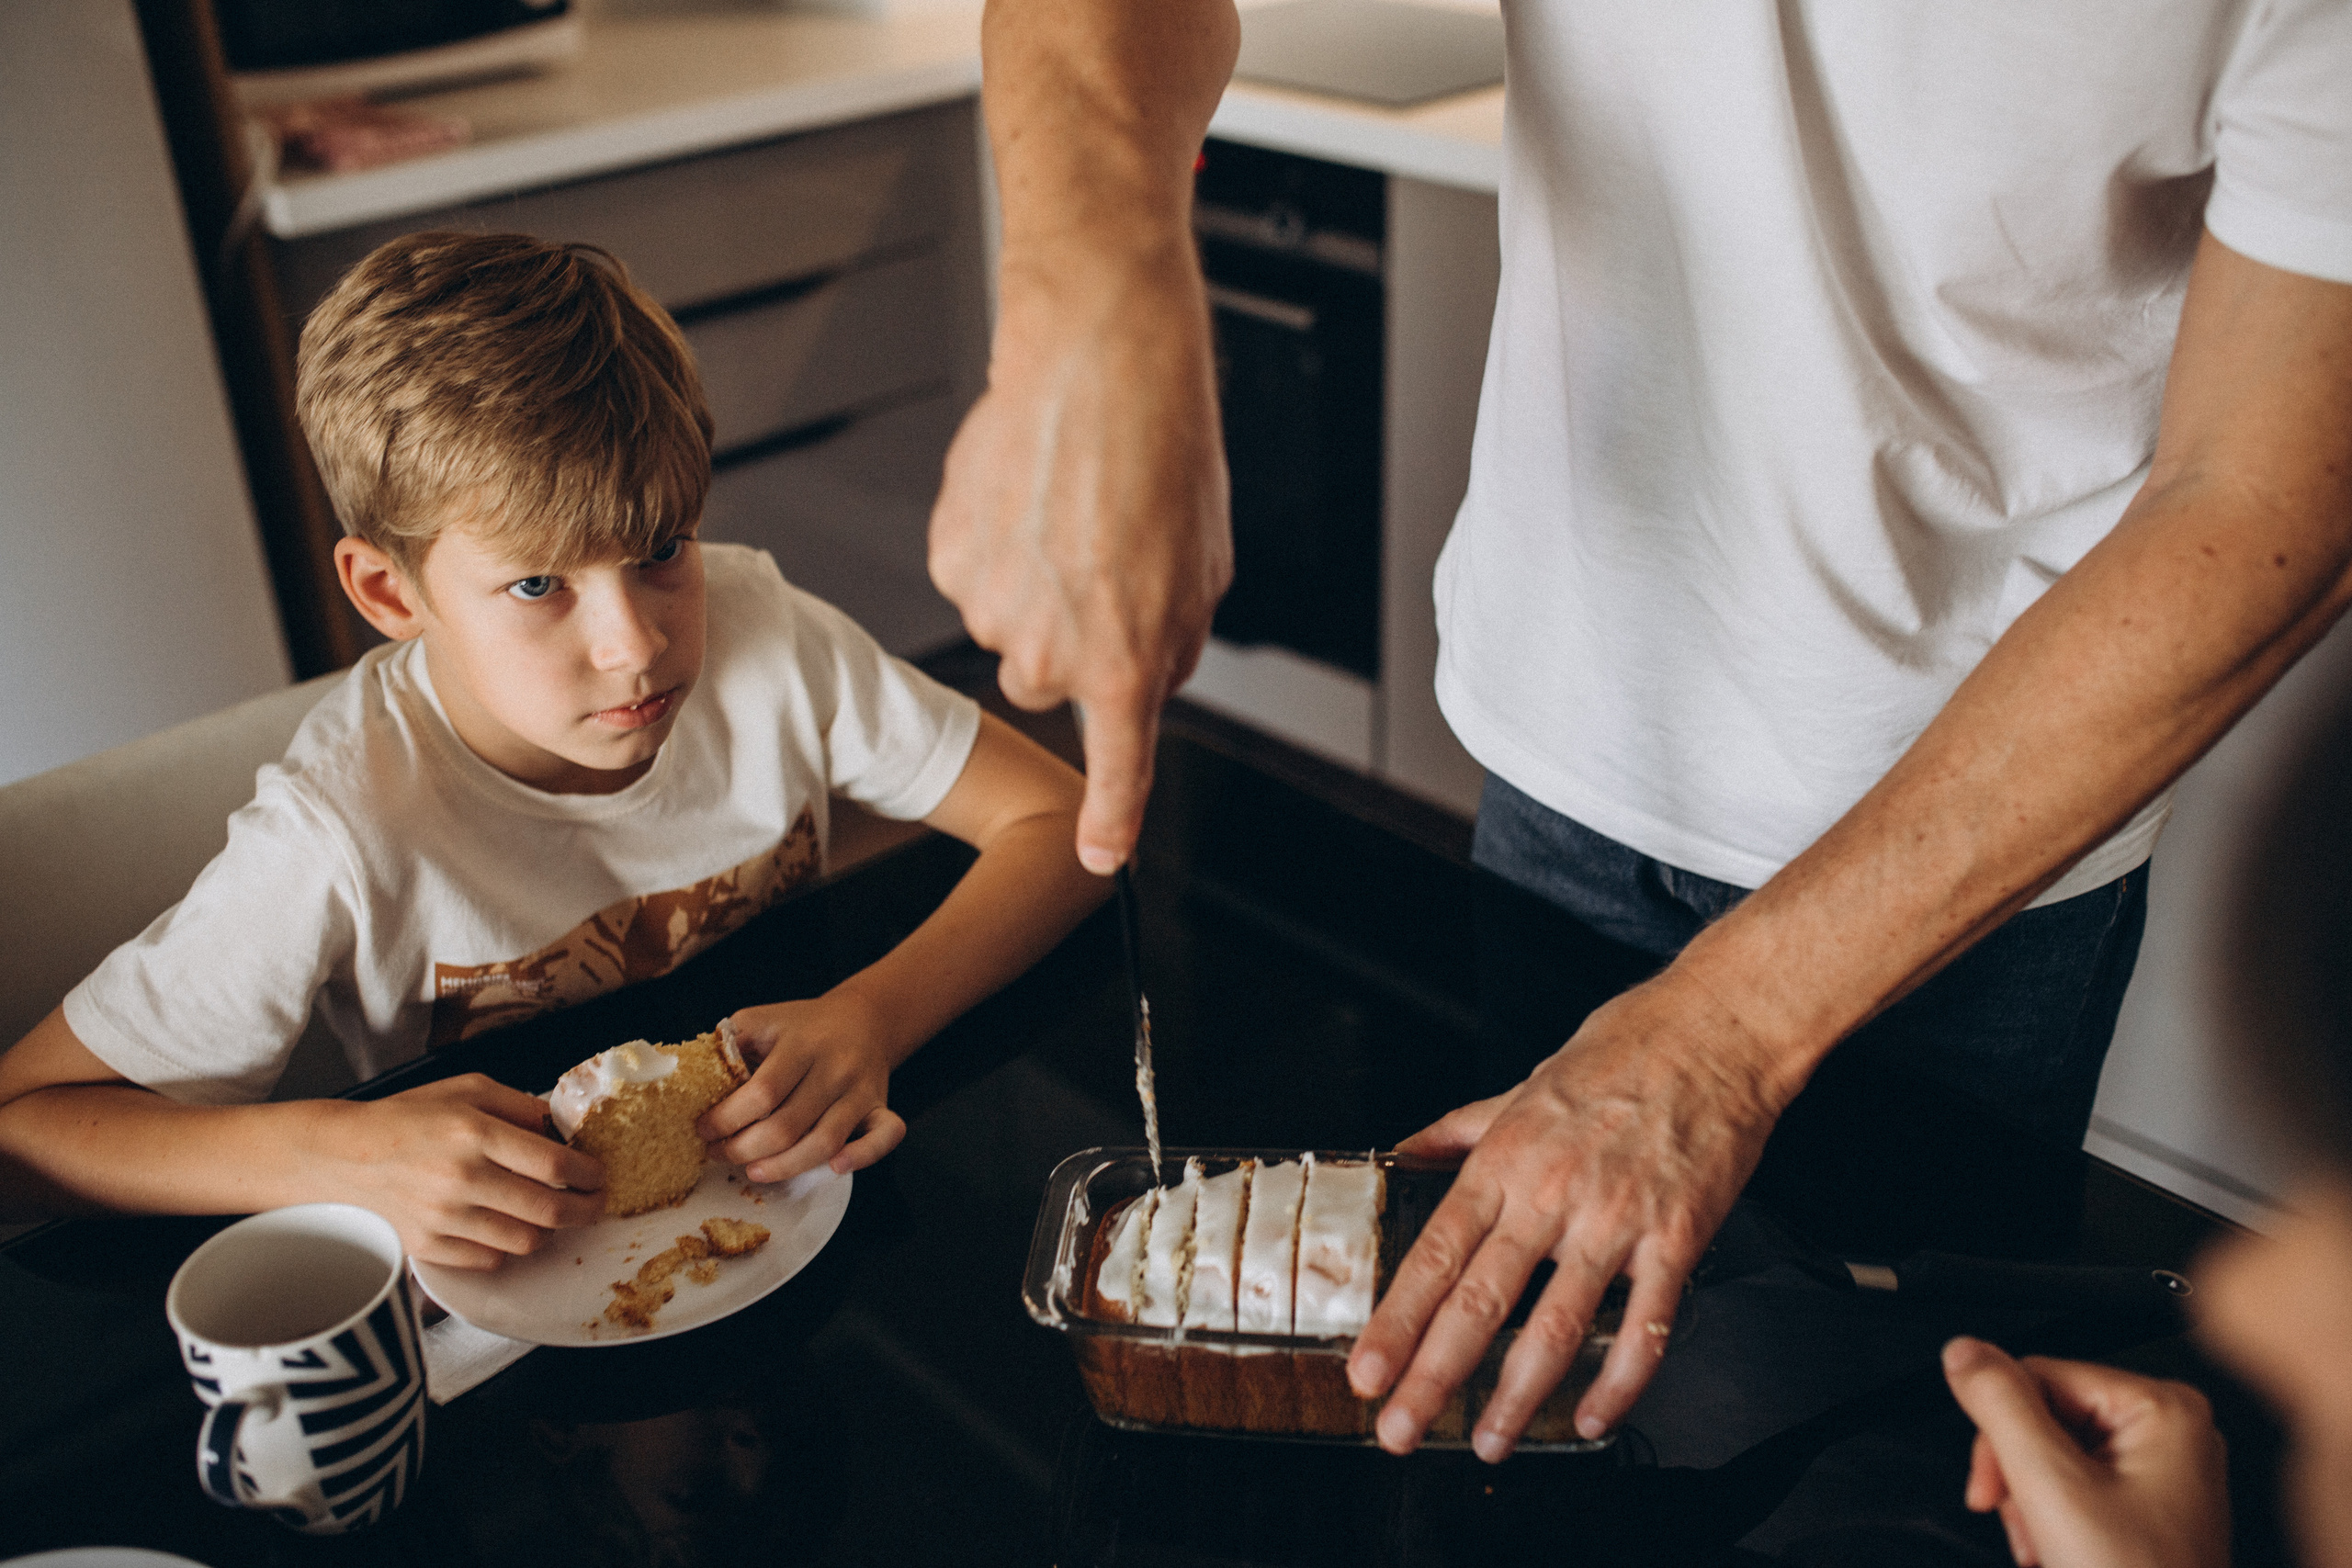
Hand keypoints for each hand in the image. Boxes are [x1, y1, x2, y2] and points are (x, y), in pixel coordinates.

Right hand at [310, 1074, 605, 1271]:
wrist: (343, 1155)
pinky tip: (507, 1225)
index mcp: (475, 1133)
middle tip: (595, 1203)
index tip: (600, 1176)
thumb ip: (521, 1106)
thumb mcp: (468, 1090)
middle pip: (549, 1210)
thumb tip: (565, 1128)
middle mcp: (462, 1178)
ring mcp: (444, 1218)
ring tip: (549, 1214)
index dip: (590, 1175)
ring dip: (549, 1230)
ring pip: (526, 1241)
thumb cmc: (410, 1118)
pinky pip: (491, 1260)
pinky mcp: (429, 1247)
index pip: (555, 1165)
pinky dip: (508, 1247)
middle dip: (587, 1210)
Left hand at [699, 995, 905, 1181]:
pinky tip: (833, 1168)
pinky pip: (884, 1137)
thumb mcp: (761, 1019)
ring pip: (825, 1142)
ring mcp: (861, 1090)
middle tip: (720, 1154)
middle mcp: (836, 1068)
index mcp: (803, 1044)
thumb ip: (729, 1044)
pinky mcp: (881, 1107)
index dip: (727, 1119)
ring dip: (784, 1167)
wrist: (863, 1017)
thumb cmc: (802, 1026)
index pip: (762, 1092)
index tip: (703, 1129)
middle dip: (744, 1150)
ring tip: (753, 1170)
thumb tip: (689, 1079)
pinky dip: (861, 1157)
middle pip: (788, 1125)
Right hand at [929, 242, 1230, 874]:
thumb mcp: (1203, 572)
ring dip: (1036, 588)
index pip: (1117, 767)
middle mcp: (1049, 651)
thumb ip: (1171, 645)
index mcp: (1127, 662)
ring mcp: (989, 606)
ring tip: (1070, 514)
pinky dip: (998, 547)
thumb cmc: (1162, 455)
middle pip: (1052, 681)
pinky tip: (1030, 494)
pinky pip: (975, 576)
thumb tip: (1141, 678)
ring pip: (1010, 626)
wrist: (1097, 363)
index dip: (1108, 818)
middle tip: (1106, 563)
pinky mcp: (948, 558)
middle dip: (1077, 639)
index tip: (1098, 857)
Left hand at [1346, 975, 1784, 1459]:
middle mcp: (1552, 1195)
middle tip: (1401, 1432)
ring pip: (1557, 1328)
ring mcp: (1617, 1221)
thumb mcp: (1521, 1086)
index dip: (1397, 1321)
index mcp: (1505, 1160)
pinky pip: (1648, 1326)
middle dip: (1434, 1377)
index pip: (1435, 1255)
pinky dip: (1621, 1383)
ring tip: (1490, 1442)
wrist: (1716, 1030)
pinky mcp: (1679, 1237)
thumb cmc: (1621, 1052)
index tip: (1367, 1373)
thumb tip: (1404, 1153)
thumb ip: (1459, 1131)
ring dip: (1518, 1396)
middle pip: (1480, 1303)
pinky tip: (1593, 1419)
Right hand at [1942, 1337, 2229, 1567]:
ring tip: (2047, 1547)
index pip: (2040, 1375)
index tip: (1992, 1485)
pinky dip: (2054, 1520)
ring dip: (2032, 1504)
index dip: (2001, 1431)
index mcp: (2164, 1409)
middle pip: (2045, 1416)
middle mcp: (2172, 1431)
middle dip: (2020, 1476)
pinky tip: (2061, 1551)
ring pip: (2054, 1454)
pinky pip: (2077, 1485)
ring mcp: (2165, 1471)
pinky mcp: (2149, 1506)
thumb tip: (1964, 1352)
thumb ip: (2001, 1407)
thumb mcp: (2050, 1487)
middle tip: (2025, 1524)